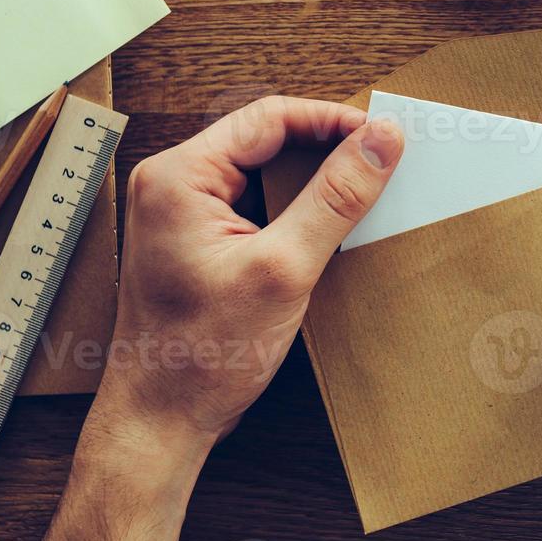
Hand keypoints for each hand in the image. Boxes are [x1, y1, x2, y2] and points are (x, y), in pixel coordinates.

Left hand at [0, 97, 403, 540]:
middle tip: (381, 162)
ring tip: (363, 193)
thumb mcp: (284, 269)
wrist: (158, 423)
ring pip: (261, 173)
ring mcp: (179, 214)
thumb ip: (336, 197)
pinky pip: (253, 205)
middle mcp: (171, 185)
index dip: (332, 121)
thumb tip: (380, 140)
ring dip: (312, 180)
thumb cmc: (201, 355)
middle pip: (264, 139)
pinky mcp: (194, 243)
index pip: (269, 117)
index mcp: (179, 176)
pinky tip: (329, 228)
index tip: (383, 137)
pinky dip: (294, 210)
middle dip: (326, 148)